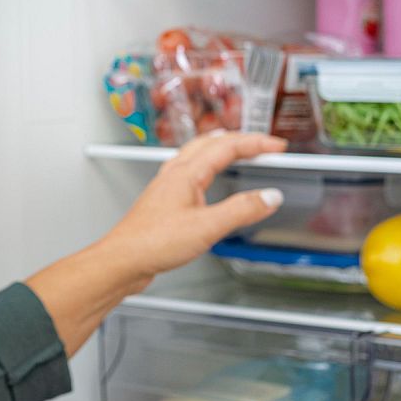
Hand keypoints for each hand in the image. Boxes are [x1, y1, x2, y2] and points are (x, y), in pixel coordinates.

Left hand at [102, 131, 286, 282]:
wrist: (122, 260)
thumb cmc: (153, 242)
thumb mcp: (207, 227)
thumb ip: (242, 210)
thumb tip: (269, 197)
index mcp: (186, 173)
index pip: (227, 147)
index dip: (256, 144)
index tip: (277, 147)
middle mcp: (174, 174)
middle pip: (211, 143)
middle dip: (240, 140)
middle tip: (263, 146)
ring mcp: (167, 186)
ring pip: (196, 154)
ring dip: (220, 148)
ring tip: (236, 149)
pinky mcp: (163, 201)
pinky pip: (188, 171)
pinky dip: (205, 166)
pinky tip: (205, 179)